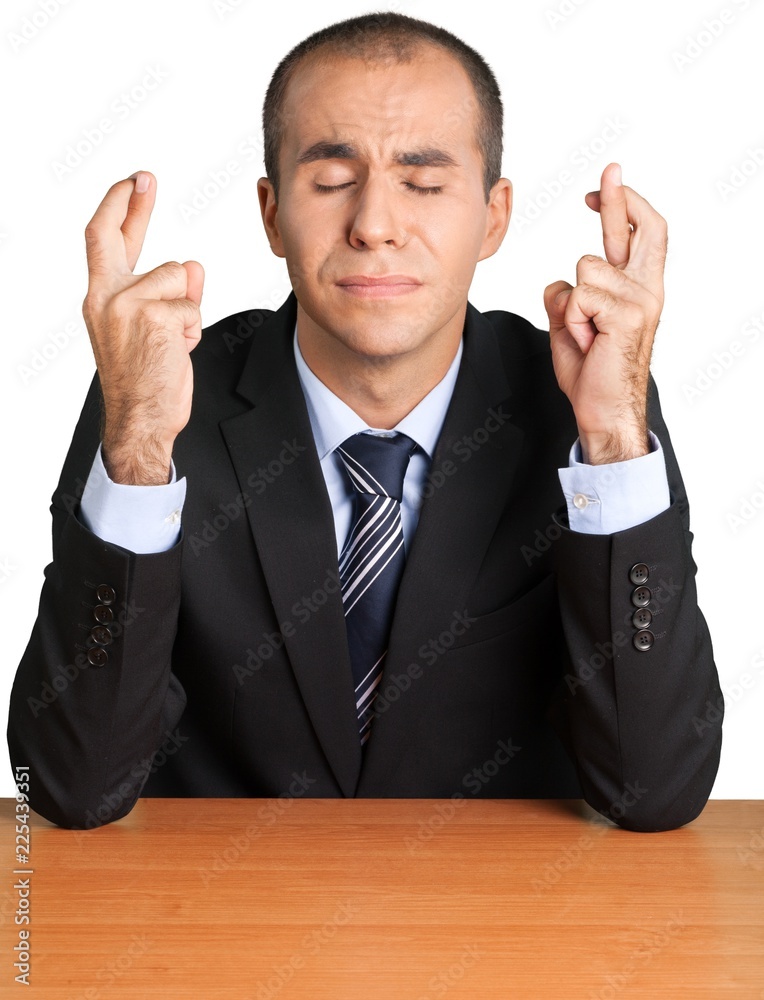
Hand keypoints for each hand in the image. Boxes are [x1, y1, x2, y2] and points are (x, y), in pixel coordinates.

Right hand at [81, 171, 203, 484]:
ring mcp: (126, 306)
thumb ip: (169, 293)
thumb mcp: (154, 330)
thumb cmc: (146, 380)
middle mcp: (105, 297)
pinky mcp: (153, 317)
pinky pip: (191, 305)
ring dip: (187, 308)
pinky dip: (194, 328)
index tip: (130, 185)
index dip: (118, 209)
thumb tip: (192, 265)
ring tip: (173, 342)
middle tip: (145, 176)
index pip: (103, 240)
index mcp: (101, 298)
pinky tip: (178, 351)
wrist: (141, 420)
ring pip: (177, 277)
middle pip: (114, 236)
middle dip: (131, 202)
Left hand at [543, 162, 666, 463]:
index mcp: (638, 289)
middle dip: (618, 197)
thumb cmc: (591, 373)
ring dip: (570, 305)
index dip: (623, 206)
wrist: (603, 410)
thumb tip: (559, 283)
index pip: (640, 235)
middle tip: (609, 170)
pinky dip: (570, 321)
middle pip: (634, 228)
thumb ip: (568, 298)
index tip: (600, 188)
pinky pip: (578, 296)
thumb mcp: (571, 326)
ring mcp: (640, 299)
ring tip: (585, 335)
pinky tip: (587, 341)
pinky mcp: (628, 314)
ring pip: (583, 268)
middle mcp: (646, 289)